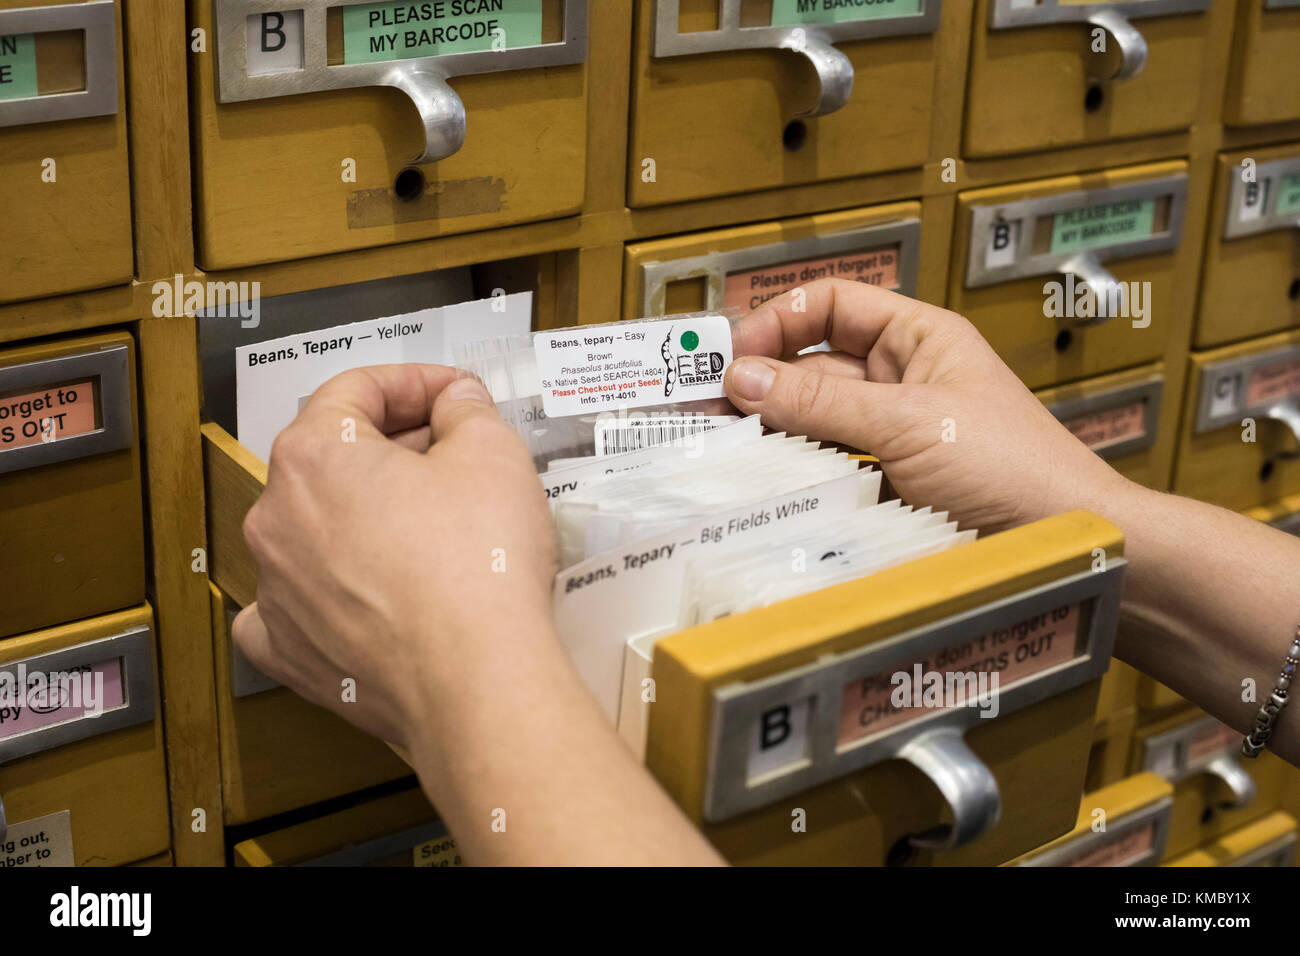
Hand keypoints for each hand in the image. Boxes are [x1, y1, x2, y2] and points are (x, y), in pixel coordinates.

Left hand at [232, 365, 558, 753]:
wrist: (477, 681)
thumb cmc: (478, 571)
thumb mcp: (493, 454)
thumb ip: (467, 411)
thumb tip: (456, 404)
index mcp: (314, 455)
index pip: (356, 389)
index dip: (416, 383)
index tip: (453, 396)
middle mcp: (277, 519)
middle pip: (332, 456)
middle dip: (396, 447)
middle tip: (456, 456)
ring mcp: (278, 590)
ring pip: (315, 528)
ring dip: (367, 515)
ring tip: (434, 526)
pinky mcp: (293, 650)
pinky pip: (295, 605)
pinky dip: (328, 590)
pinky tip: (364, 590)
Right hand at [723, 279, 1128, 531]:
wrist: (1061, 543)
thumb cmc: (1013, 467)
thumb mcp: (909, 423)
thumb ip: (821, 402)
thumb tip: (743, 377)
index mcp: (918, 339)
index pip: (833, 306)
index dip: (780, 320)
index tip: (734, 353)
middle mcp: (900, 380)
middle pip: (813, 365)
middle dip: (762, 381)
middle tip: (706, 407)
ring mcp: (892, 434)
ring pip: (814, 420)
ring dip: (772, 428)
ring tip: (721, 443)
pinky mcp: (886, 484)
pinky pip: (828, 467)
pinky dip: (795, 472)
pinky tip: (761, 480)